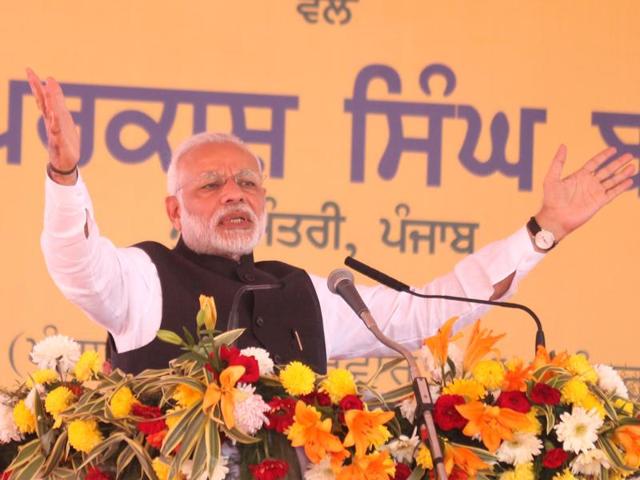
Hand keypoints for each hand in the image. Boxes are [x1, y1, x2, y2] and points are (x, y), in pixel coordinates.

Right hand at [26, 68, 79, 182]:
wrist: (65, 161)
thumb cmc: (64, 139)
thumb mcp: (62, 119)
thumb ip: (57, 104)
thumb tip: (52, 87)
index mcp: (52, 116)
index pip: (43, 98)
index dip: (37, 84)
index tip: (29, 70)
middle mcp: (51, 121)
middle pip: (44, 102)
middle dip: (37, 88)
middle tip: (30, 72)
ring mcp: (54, 131)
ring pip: (51, 114)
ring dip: (49, 101)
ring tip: (47, 88)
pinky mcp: (59, 142)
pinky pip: (57, 131)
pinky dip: (56, 124)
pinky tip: (54, 116)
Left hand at [536, 145, 636, 240]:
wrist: (556, 218)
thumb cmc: (551, 199)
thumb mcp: (552, 178)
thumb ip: (558, 162)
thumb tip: (563, 145)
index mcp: (579, 176)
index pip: (595, 162)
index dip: (604, 156)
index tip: (613, 149)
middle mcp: (589, 183)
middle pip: (607, 170)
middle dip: (618, 163)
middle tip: (629, 155)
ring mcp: (595, 192)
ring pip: (612, 181)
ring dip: (623, 174)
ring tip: (633, 166)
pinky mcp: (599, 202)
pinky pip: (613, 193)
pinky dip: (621, 187)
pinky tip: (629, 181)